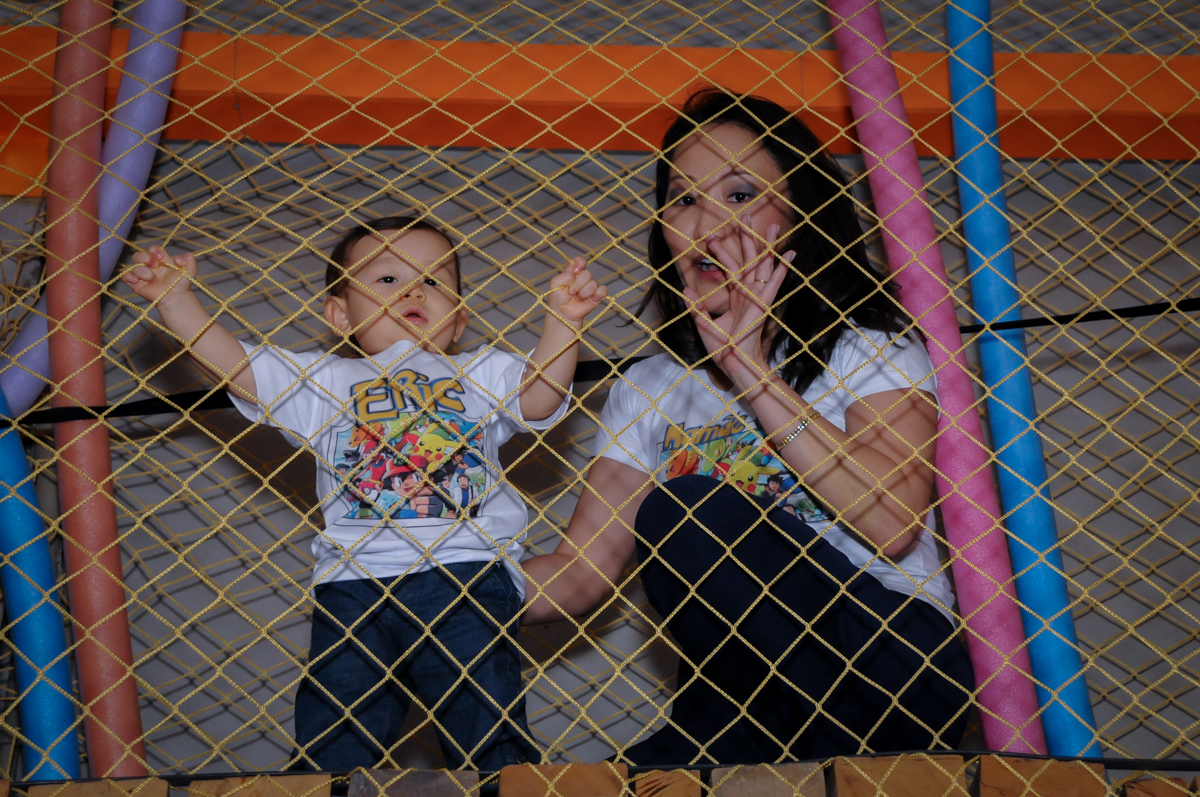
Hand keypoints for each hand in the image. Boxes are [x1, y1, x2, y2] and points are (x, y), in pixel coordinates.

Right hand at [121, 245, 197, 306]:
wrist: (176, 297)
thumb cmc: (181, 283)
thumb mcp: (190, 270)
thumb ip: (189, 260)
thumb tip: (178, 258)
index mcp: (159, 259)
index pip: (152, 249)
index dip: (154, 250)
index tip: (160, 257)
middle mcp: (149, 265)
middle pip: (139, 255)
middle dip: (145, 258)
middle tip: (155, 265)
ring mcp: (142, 274)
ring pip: (134, 266)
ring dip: (143, 272)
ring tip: (153, 279)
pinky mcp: (136, 284)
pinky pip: (125, 277)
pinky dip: (129, 277)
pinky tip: (138, 281)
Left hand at [547, 256, 607, 328]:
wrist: (563, 314)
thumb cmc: (557, 298)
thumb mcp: (555, 283)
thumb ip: (564, 275)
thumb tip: (576, 274)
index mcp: (573, 272)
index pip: (581, 261)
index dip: (580, 263)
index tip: (576, 271)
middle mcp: (583, 278)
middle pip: (587, 274)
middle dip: (578, 284)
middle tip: (571, 292)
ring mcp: (590, 287)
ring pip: (593, 283)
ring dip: (584, 293)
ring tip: (578, 299)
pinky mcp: (597, 296)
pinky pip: (603, 290)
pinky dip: (598, 294)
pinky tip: (591, 299)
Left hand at [683, 216, 794, 391]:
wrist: (733, 362)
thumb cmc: (721, 347)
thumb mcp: (703, 323)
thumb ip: (696, 306)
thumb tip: (685, 289)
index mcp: (736, 296)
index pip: (731, 267)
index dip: (722, 251)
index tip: (711, 238)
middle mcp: (748, 293)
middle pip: (749, 259)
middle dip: (747, 238)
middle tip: (745, 216)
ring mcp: (757, 297)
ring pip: (763, 265)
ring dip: (767, 246)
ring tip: (773, 227)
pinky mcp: (764, 304)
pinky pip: (774, 284)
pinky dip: (782, 270)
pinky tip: (790, 256)